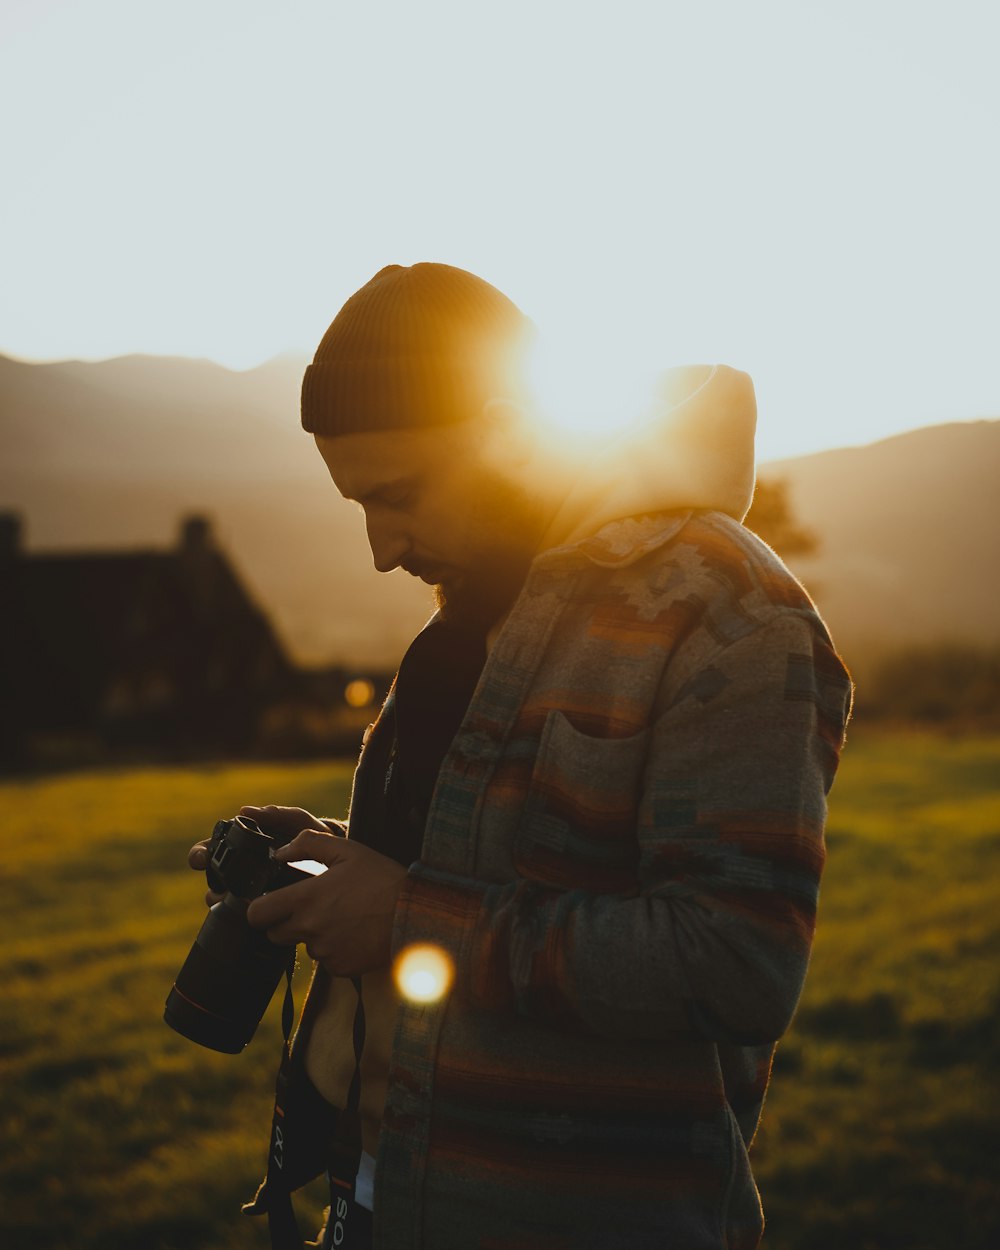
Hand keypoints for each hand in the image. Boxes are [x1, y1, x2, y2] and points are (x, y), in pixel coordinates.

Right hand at [187, 805, 332, 907]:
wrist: (342, 867)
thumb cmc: (317, 840)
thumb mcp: (301, 824)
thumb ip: (279, 815)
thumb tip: (246, 810)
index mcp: (248, 848)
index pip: (213, 851)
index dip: (202, 854)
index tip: (201, 858)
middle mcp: (244, 872)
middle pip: (214, 879)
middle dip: (210, 882)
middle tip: (213, 886)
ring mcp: (252, 894)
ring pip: (224, 901)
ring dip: (222, 901)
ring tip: (229, 900)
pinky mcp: (267, 913)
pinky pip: (246, 919)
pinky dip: (242, 918)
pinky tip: (247, 917)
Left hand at [245, 828, 407, 976]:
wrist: (416, 914)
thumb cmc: (382, 878)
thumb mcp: (347, 850)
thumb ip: (308, 844)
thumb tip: (280, 852)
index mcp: (306, 898)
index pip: (257, 914)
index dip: (259, 909)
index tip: (270, 904)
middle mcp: (310, 929)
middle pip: (274, 935)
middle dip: (284, 923)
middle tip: (310, 908)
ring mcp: (325, 952)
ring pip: (304, 947)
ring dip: (314, 936)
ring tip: (343, 918)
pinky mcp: (341, 968)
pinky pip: (327, 961)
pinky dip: (335, 950)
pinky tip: (354, 933)